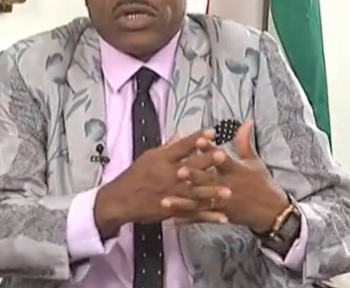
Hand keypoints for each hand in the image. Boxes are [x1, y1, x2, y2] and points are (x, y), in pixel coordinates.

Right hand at [94, 130, 224, 238]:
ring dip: (212, 192)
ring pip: (194, 193)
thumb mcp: (148, 157)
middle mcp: (168, 176)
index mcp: (161, 160)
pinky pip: (193, 214)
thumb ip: (167, 148)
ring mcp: (171, 194)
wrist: (121, 200)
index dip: (196, 139)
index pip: (181, 147)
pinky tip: (222, 217)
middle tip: (222, 156)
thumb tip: (180, 135)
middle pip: (190, 168)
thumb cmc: (135, 176)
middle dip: (206, 162)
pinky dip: (208, 216)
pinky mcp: (173, 210)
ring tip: (228, 192)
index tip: (211, 133)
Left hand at [163, 120, 288, 232]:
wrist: (271, 211)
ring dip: (183, 202)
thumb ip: (244, 143)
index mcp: (236, 171)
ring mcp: (223, 203)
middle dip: (193, 177)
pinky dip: (187, 218)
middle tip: (178, 171)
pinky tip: (171, 219)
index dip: (210, 150)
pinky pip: (201, 217)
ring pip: (200, 202)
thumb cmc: (261, 183)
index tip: (199, 141)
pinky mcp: (220, 215)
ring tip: (165, 200)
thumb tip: (246, 122)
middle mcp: (228, 186)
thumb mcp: (254, 162)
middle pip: (208, 181)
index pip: (222, 159)